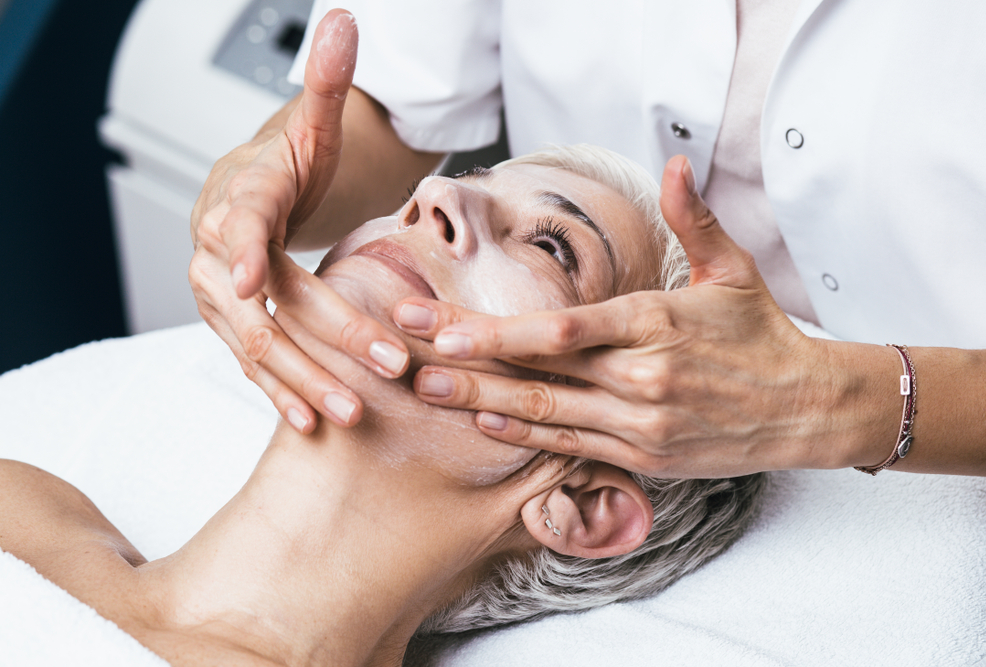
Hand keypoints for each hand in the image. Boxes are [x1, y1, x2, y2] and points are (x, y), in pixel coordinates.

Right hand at [189, 10, 409, 432]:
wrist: (254, 198)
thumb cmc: (286, 164)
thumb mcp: (309, 124)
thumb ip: (326, 83)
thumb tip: (346, 21)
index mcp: (242, 199)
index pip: (241, 223)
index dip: (246, 249)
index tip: (258, 281)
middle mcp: (222, 255)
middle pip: (267, 301)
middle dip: (324, 336)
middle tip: (385, 363)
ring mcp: (224, 299)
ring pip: (258, 345)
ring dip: (303, 381)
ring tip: (352, 412)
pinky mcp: (237, 327)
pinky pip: (254, 367)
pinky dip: (281, 394)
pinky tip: (312, 423)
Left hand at [393, 156, 894, 477]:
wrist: (807, 407)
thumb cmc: (764, 334)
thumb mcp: (732, 270)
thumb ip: (695, 218)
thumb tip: (675, 162)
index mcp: (656, 323)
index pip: (561, 330)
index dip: (495, 331)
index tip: (442, 323)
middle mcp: (642, 378)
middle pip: (536, 373)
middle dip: (464, 363)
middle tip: (405, 351)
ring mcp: (640, 423)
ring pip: (545, 414)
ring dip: (479, 403)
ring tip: (426, 388)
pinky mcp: (643, 455)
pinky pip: (571, 446)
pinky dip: (525, 435)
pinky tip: (485, 422)